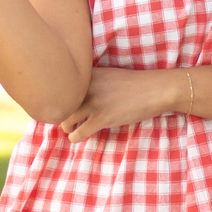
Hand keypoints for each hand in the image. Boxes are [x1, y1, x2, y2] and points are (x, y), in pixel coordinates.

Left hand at [59, 67, 183, 141]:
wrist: (155, 89)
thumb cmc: (134, 83)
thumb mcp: (109, 75)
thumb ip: (91, 82)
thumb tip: (77, 95)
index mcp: (88, 73)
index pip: (61, 85)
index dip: (56, 96)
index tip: (56, 102)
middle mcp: (87, 86)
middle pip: (60, 102)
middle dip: (59, 112)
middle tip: (62, 118)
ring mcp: (94, 102)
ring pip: (66, 118)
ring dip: (65, 126)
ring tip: (69, 128)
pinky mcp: (102, 118)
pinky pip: (79, 132)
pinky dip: (74, 137)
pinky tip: (76, 137)